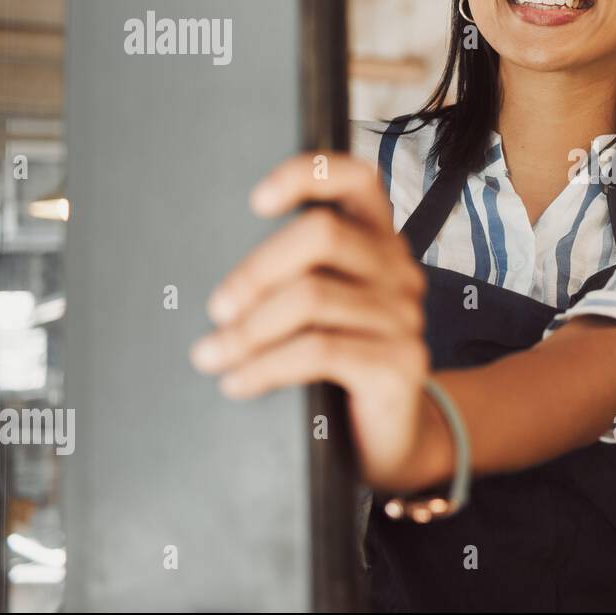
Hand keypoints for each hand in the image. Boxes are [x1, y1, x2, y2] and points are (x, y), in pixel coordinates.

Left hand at [189, 151, 429, 489]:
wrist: (391, 439)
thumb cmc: (341, 367)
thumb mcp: (323, 311)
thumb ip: (296, 278)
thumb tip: (215, 284)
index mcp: (378, 241)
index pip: (356, 179)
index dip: (307, 175)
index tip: (255, 202)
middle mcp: (399, 269)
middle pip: (323, 234)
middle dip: (256, 271)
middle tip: (216, 308)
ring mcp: (404, 316)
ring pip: (312, 297)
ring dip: (248, 332)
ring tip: (211, 355)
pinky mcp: (401, 362)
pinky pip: (320, 351)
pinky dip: (266, 366)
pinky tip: (238, 382)